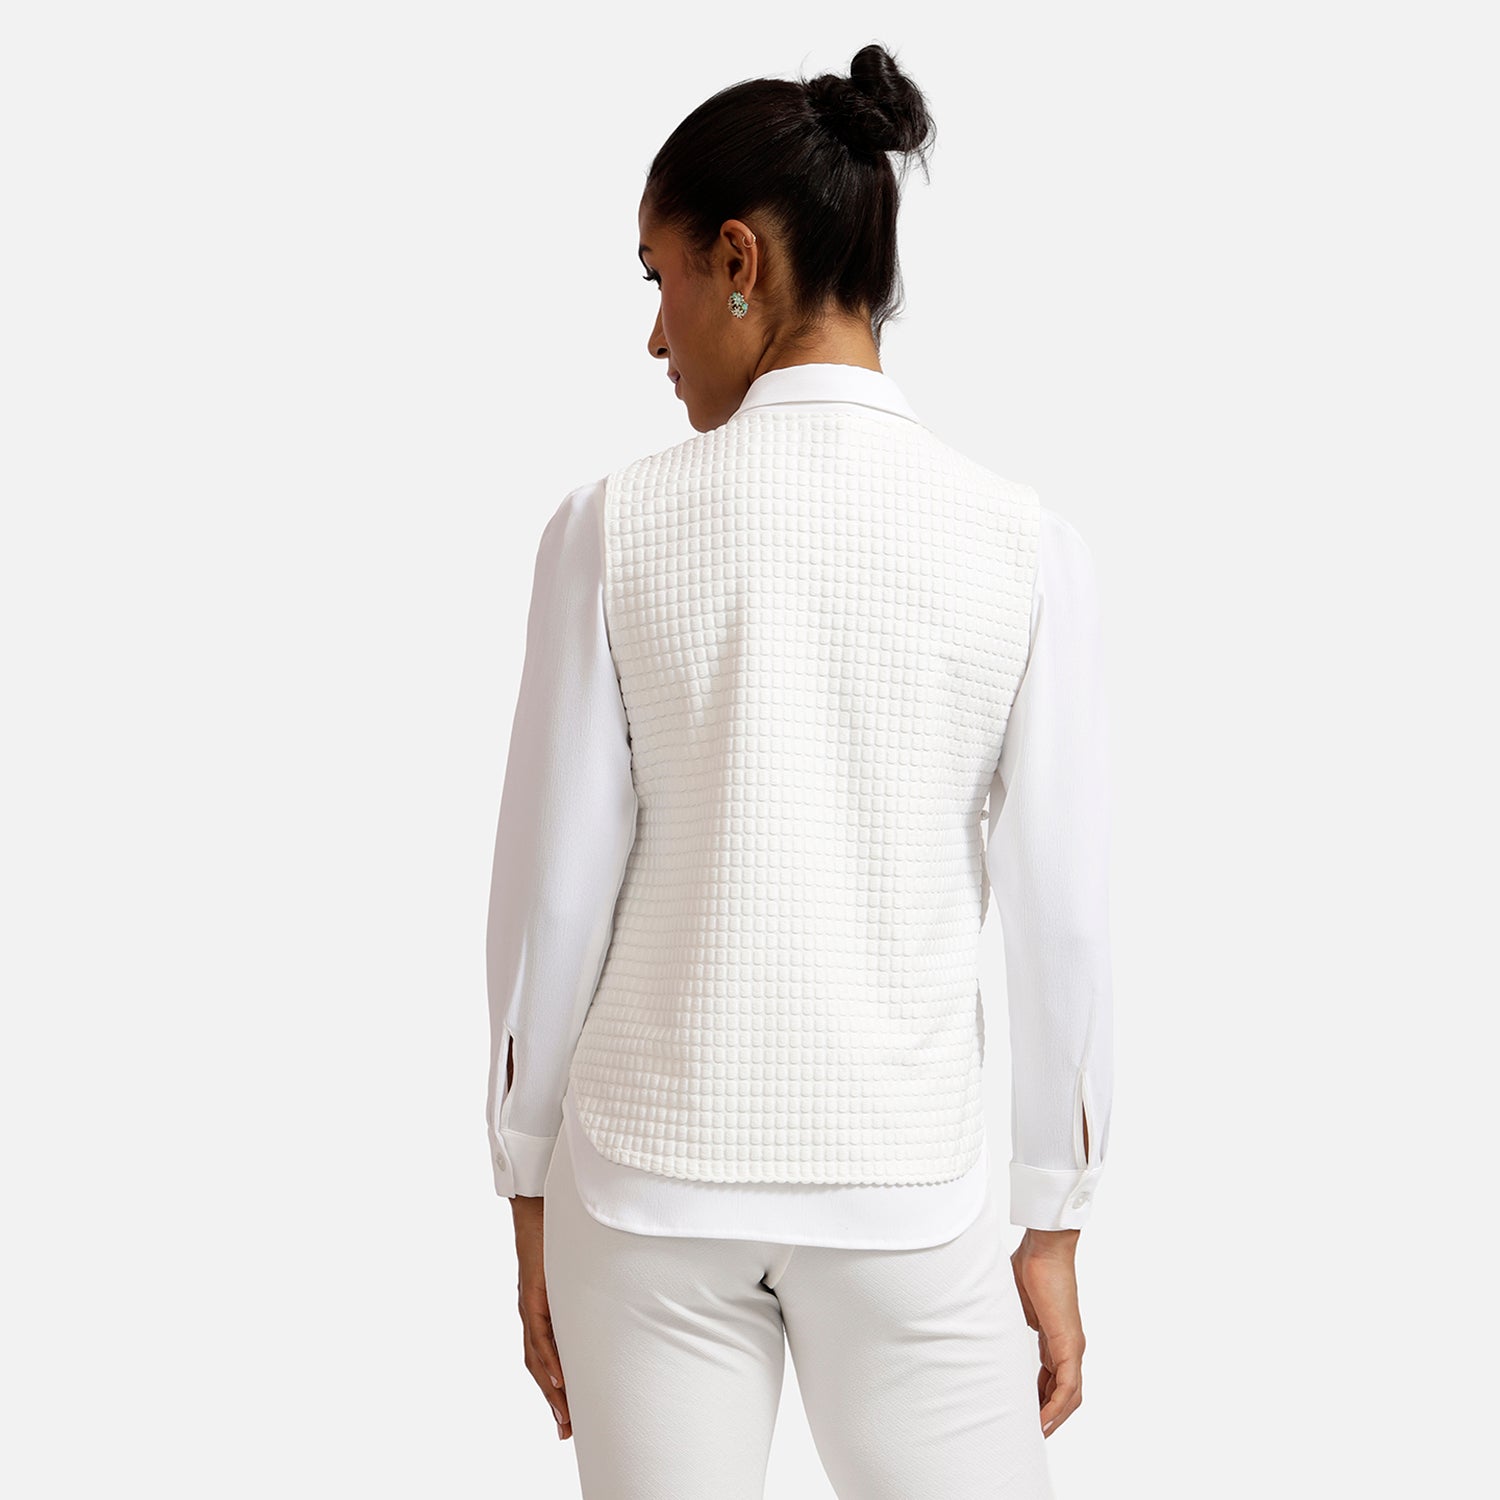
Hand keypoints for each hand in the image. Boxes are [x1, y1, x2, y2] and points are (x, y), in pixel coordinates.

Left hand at [512, 1196, 570, 1439]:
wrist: (538, 1206)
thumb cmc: (560, 1232)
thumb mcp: (579, 1269)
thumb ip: (593, 1288)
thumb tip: (626, 1297)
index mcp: (545, 1311)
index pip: (548, 1358)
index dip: (557, 1388)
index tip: (568, 1417)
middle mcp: (534, 1314)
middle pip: (539, 1368)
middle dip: (553, 1401)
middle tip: (566, 1432)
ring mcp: (531, 1306)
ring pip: (537, 1359)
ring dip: (550, 1390)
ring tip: (563, 1416)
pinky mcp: (532, 1295)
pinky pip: (540, 1334)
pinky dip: (548, 1360)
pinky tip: (557, 1380)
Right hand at [1010, 1227, 1084, 1436]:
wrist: (1043, 1248)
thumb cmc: (1027, 1267)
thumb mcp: (1011, 1306)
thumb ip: (1004, 1323)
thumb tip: (985, 1331)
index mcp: (1055, 1338)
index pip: (1051, 1379)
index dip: (1040, 1400)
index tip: (1023, 1414)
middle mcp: (1068, 1346)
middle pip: (1063, 1393)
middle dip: (1048, 1415)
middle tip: (1028, 1432)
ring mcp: (1072, 1347)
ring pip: (1070, 1396)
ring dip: (1055, 1418)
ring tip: (1036, 1435)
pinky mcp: (1071, 1344)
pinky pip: (1068, 1386)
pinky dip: (1057, 1407)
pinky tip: (1044, 1422)